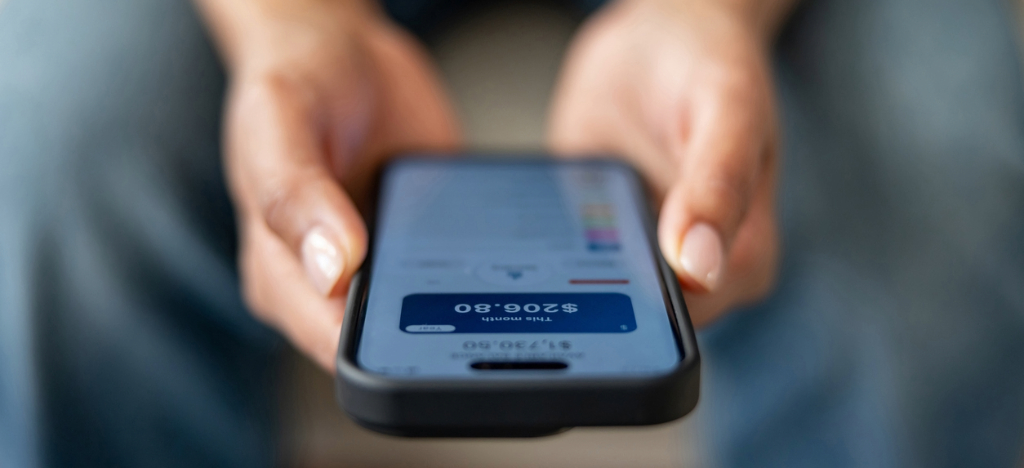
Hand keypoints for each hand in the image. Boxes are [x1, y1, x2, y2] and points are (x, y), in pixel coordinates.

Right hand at [197, 0, 459, 369]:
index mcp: (281, 276)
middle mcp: (331, 285)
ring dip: (466, 304)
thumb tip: (331, 268)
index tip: (421, 322)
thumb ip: (294, 193)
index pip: (331, 342)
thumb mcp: (277, 124)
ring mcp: (384, 267)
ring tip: (496, 266)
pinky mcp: (426, 246)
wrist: (342, 49)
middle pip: (389, 341)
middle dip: (431, 330)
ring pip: (433, 316)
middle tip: (471, 287)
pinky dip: (485, 267)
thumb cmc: (294, 84)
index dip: (379, 346)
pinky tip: (509, 249)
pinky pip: (461, 273)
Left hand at [549, 0, 789, 325]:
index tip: (593, 284)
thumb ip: (718, 185)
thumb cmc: (711, 63)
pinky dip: (538, 252)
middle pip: (635, 318)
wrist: (664, 30)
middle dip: (588, 298)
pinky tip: (513, 231)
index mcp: (742, 259)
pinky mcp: (596, 234)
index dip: (640, 314)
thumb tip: (699, 268)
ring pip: (592, 295)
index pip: (687, 321)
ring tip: (520, 248)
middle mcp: (692, 270)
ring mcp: (640, 254)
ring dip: (556, 278)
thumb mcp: (726, 108)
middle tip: (542, 263)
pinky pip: (563, 260)